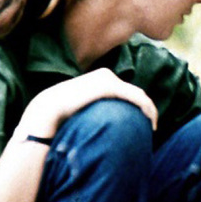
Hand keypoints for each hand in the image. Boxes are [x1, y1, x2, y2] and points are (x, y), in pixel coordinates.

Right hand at [15, 69, 158, 138]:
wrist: (47, 110)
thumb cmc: (59, 115)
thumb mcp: (77, 108)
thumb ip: (91, 110)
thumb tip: (97, 124)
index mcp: (98, 79)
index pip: (124, 91)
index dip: (136, 105)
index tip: (140, 122)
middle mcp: (105, 75)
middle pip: (134, 92)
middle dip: (145, 108)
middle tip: (152, 125)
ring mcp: (108, 80)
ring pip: (138, 95)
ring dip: (149, 110)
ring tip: (153, 126)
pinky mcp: (110, 87)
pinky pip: (136, 98)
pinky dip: (147, 109)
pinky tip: (151, 122)